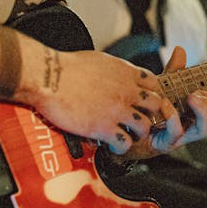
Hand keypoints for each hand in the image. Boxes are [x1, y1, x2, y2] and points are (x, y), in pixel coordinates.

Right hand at [33, 49, 165, 154]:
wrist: (49, 77)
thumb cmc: (67, 66)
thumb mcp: (99, 60)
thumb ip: (113, 70)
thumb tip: (113, 73)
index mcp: (126, 72)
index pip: (154, 83)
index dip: (150, 93)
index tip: (142, 101)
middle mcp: (127, 91)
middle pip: (156, 105)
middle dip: (150, 113)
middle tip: (138, 119)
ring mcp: (117, 110)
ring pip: (145, 127)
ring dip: (137, 133)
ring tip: (126, 135)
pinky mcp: (104, 127)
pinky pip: (125, 143)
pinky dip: (121, 147)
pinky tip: (112, 145)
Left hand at [125, 46, 206, 159]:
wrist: (125, 130)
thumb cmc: (148, 110)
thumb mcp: (163, 88)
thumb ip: (173, 71)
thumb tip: (180, 50)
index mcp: (194, 115)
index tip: (202, 89)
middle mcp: (191, 128)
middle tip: (195, 94)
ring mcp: (180, 137)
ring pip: (205, 131)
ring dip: (201, 111)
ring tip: (190, 97)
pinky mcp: (165, 144)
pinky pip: (176, 132)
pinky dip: (173, 116)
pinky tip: (164, 104)